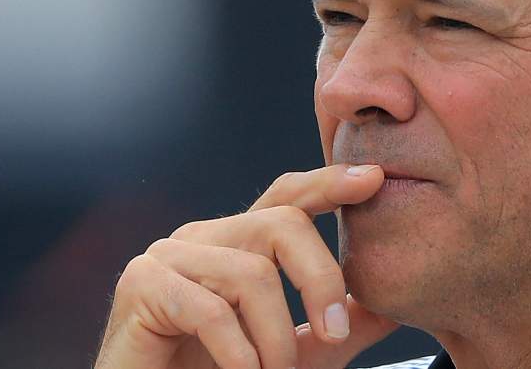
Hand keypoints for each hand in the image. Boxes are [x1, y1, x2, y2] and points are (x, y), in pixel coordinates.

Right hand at [94, 164, 396, 368]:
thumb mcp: (292, 356)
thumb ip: (333, 329)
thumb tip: (389, 308)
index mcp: (235, 244)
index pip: (287, 198)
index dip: (327, 183)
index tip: (373, 179)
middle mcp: (202, 237)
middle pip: (281, 224)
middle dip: (320, 280)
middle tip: (334, 335)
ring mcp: (167, 256)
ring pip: (252, 272)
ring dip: (276, 339)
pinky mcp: (141, 285)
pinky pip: (209, 308)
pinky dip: (237, 352)